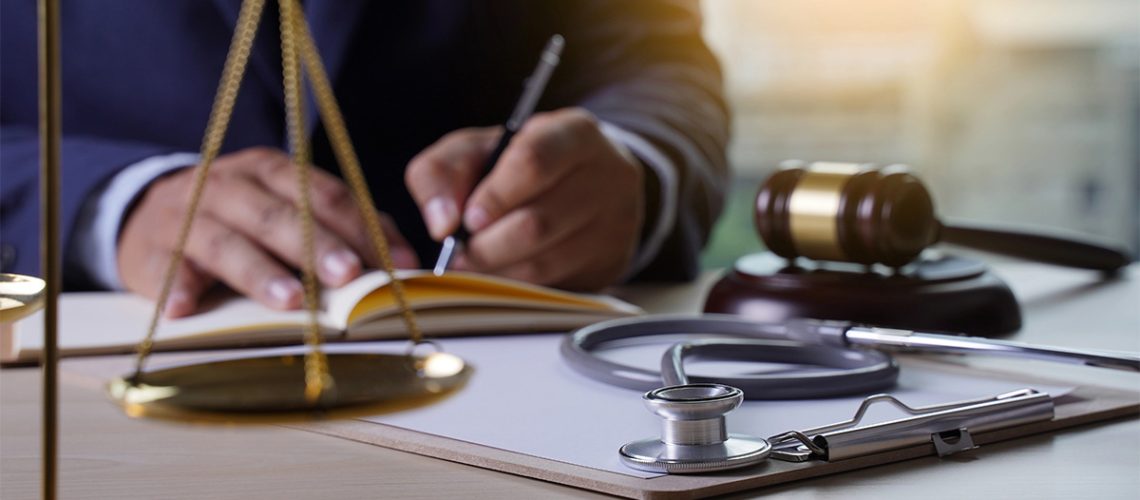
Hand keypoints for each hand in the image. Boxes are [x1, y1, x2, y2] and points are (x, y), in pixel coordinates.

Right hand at [118, 147, 418, 317]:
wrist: (146, 216)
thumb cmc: (239, 219)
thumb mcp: (287, 207)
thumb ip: (344, 227)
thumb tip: (403, 258)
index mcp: (269, 171)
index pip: (321, 193)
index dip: (358, 227)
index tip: (391, 261)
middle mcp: (228, 186)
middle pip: (276, 214)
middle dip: (315, 245)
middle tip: (347, 274)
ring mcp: (186, 217)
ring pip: (225, 241)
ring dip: (259, 272)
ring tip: (290, 299)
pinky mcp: (152, 252)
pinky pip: (165, 269)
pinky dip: (175, 287)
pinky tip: (185, 308)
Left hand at [405, 107, 643, 289]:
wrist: (586, 183)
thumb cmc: (519, 164)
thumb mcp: (477, 150)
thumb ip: (442, 173)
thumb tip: (441, 224)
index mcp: (575, 133)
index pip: (534, 161)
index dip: (494, 196)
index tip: (466, 220)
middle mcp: (608, 175)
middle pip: (537, 222)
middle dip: (487, 245)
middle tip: (460, 252)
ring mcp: (616, 222)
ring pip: (545, 262)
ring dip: (497, 270)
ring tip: (475, 264)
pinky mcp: (612, 261)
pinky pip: (555, 286)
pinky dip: (518, 286)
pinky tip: (503, 273)